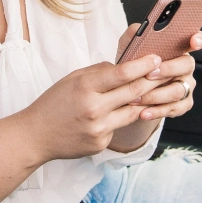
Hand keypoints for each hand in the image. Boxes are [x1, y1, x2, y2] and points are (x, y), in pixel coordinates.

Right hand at [18, 53, 165, 162]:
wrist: (35, 136)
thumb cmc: (53, 103)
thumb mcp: (72, 79)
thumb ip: (99, 72)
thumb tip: (124, 67)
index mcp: (85, 86)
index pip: (122, 73)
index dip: (143, 65)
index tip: (156, 58)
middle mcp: (94, 108)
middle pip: (134, 92)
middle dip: (153, 80)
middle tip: (166, 71)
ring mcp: (99, 129)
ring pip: (133, 112)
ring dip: (145, 101)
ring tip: (155, 90)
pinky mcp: (101, 144)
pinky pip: (119, 127)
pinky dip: (121, 119)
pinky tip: (119, 113)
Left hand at [118, 25, 201, 121]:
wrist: (131, 91)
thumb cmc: (135, 65)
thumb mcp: (131, 48)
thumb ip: (134, 36)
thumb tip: (136, 30)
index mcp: (179, 49)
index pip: (196, 40)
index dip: (198, 39)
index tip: (194, 42)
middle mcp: (186, 67)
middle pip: (186, 65)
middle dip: (167, 70)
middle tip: (148, 74)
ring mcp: (187, 85)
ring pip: (178, 90)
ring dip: (156, 94)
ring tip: (136, 98)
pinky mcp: (184, 104)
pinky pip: (174, 108)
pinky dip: (157, 111)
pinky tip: (143, 112)